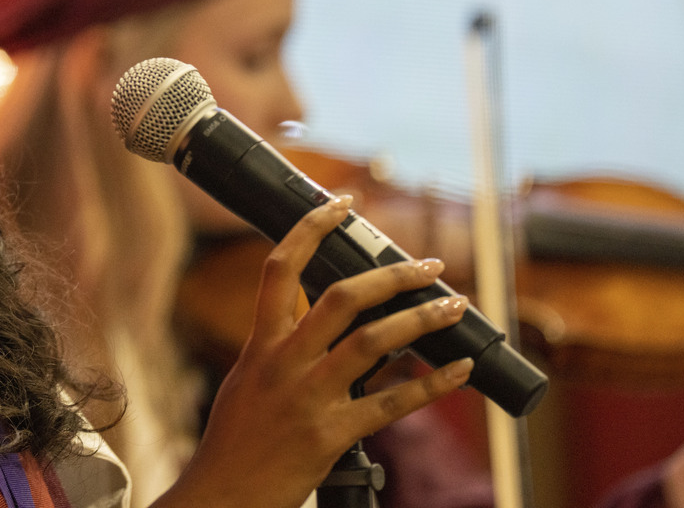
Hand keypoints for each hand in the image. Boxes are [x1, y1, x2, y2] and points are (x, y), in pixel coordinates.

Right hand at [153, 197, 472, 507]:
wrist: (223, 496)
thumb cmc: (235, 442)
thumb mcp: (247, 380)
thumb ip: (279, 347)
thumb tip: (318, 321)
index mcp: (261, 344)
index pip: (280, 268)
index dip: (311, 229)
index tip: (342, 204)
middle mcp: (285, 363)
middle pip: (342, 297)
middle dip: (391, 275)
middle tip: (427, 264)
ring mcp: (310, 398)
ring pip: (374, 342)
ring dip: (421, 319)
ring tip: (453, 305)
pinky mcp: (332, 435)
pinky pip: (392, 403)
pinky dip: (432, 384)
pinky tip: (459, 370)